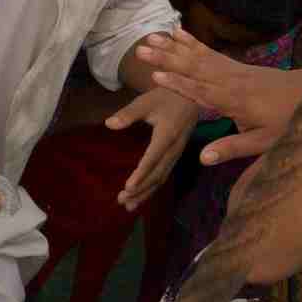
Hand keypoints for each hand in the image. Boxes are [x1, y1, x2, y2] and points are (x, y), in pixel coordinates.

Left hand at [106, 87, 198, 210]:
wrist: (192, 96)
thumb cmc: (167, 96)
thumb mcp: (146, 101)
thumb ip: (129, 114)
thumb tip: (109, 124)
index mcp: (168, 134)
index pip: (153, 158)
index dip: (141, 173)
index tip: (128, 187)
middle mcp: (174, 148)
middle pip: (158, 173)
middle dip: (141, 189)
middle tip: (122, 200)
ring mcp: (177, 153)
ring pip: (162, 177)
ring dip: (146, 192)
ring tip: (129, 205)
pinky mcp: (176, 155)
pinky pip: (165, 174)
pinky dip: (153, 187)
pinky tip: (141, 196)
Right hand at [135, 28, 301, 165]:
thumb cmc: (287, 122)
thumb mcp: (263, 142)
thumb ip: (232, 148)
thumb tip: (202, 158)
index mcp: (234, 101)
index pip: (201, 92)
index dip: (178, 85)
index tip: (155, 77)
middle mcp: (230, 80)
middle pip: (193, 68)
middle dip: (166, 58)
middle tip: (141, 50)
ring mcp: (232, 69)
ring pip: (198, 56)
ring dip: (172, 46)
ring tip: (150, 37)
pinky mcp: (235, 65)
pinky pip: (210, 51)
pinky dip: (192, 41)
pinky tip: (177, 32)